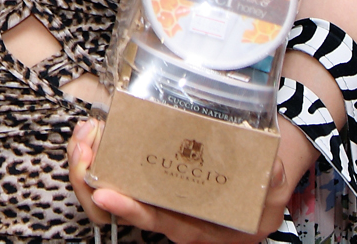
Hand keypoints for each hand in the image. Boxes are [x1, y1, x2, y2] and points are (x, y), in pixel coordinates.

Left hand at [68, 114, 316, 243]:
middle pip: (118, 208)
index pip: (156, 220)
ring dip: (89, 162)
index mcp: (194, 225)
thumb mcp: (271, 192)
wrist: (255, 185)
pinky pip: (112, 169)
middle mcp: (168, 215)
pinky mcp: (145, 175)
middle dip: (92, 182)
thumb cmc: (259, 194)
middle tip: (84, 150)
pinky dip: (98, 151)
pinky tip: (94, 130)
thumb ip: (269, 183)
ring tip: (85, 134)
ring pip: (108, 187)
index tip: (106, 195)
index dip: (130, 210)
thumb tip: (269, 169)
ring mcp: (153, 196)